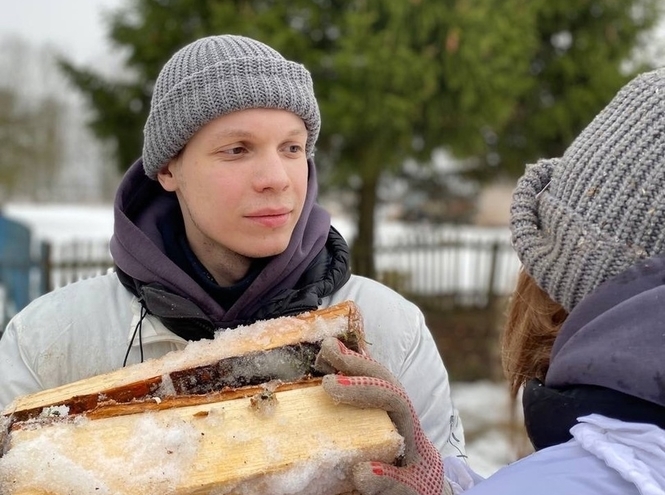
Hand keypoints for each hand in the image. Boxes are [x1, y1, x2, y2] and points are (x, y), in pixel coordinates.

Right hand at [316, 337, 452, 494]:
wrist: (420, 486)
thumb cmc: (415, 487)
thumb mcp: (409, 489)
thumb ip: (390, 483)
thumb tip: (361, 472)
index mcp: (410, 428)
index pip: (392, 397)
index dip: (362, 388)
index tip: (330, 386)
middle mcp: (401, 413)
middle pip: (383, 377)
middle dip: (356, 363)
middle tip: (327, 350)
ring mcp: (388, 409)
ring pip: (375, 376)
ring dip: (351, 361)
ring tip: (326, 349)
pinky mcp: (374, 412)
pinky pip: (365, 385)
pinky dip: (347, 372)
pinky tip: (327, 363)